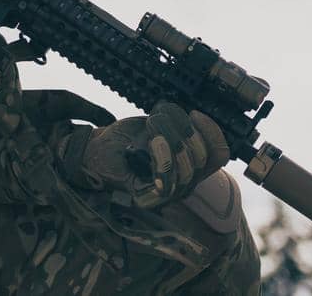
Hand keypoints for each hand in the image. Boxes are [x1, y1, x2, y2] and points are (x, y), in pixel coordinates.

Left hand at [55, 102, 228, 207]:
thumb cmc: (124, 140)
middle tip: (155, 120)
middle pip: (200, 154)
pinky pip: (168, 175)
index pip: (218, 154)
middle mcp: (185, 183)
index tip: (194, 114)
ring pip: (186, 163)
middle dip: (179, 128)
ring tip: (148, 131)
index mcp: (190, 166)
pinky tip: (145, 146)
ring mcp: (169, 193)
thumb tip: (195, 119)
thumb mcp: (156, 126)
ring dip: (165, 136)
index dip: (212, 132)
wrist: (93, 153)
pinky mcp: (150, 198)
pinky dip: (159, 154)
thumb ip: (177, 126)